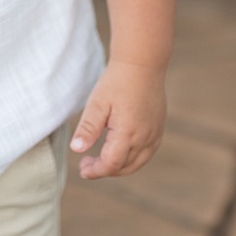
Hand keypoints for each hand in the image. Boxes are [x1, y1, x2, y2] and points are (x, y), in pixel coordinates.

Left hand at [69, 62, 165, 179]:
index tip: (82, 168)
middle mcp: (145, 137)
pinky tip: (119, 149)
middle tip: (87, 163)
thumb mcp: (97, 103)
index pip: (111, 164)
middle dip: (104, 170)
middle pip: (124, 168)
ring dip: (119, 167)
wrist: (142, 64)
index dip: (95, 171)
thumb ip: (88, 128)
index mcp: (128, 132)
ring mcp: (155, 134)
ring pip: (137, 163)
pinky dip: (132, 159)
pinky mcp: (159, 128)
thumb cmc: (117, 81)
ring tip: (101, 158)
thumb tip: (76, 150)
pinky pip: (147, 153)